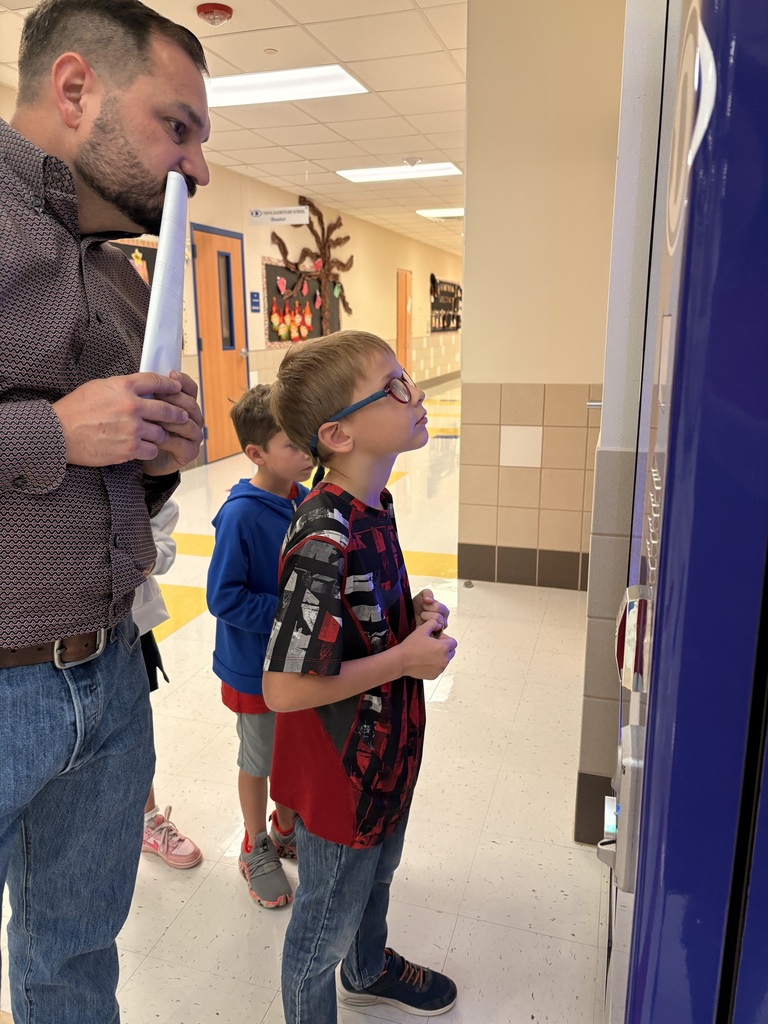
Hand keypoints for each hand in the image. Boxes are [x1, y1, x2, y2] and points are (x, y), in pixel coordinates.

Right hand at [53, 372, 195, 467]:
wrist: (60, 433)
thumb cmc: (76, 409)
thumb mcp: (99, 387)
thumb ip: (122, 387)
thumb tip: (140, 387)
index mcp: (124, 387)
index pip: (155, 381)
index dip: (170, 385)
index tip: (177, 388)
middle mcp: (131, 406)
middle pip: (166, 409)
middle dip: (178, 414)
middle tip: (182, 416)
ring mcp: (132, 429)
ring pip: (161, 433)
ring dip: (160, 435)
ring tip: (158, 436)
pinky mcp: (129, 448)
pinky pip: (151, 450)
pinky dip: (149, 449)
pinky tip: (144, 448)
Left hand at [143, 371, 203, 474]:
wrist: (143, 455)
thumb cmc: (144, 428)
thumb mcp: (145, 407)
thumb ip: (151, 394)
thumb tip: (146, 377)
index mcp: (186, 405)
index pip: (191, 389)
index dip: (183, 381)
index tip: (172, 374)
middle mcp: (194, 419)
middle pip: (190, 405)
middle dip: (174, 399)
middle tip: (157, 395)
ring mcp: (194, 436)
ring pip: (188, 424)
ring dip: (170, 420)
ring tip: (153, 417)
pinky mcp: (190, 452)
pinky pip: (182, 443)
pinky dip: (168, 439)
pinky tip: (153, 437)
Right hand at [399, 619, 456, 679]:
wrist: (401, 661)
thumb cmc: (411, 645)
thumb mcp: (422, 629)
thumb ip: (434, 623)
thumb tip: (439, 625)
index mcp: (443, 647)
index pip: (453, 642)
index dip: (445, 639)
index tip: (435, 639)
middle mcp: (445, 659)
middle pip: (451, 652)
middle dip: (444, 648)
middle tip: (432, 645)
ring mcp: (440, 669)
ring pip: (445, 660)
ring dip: (440, 656)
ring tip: (426, 653)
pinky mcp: (435, 675)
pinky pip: (438, 668)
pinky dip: (434, 665)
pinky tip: (424, 661)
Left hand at [413, 589, 449, 635]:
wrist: (409, 617)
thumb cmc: (417, 607)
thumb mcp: (421, 596)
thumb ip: (427, 593)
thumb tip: (429, 599)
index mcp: (444, 611)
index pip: (439, 608)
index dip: (429, 605)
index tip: (424, 605)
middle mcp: (444, 621)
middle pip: (438, 617)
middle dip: (426, 613)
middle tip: (422, 613)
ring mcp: (439, 630)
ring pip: (434, 624)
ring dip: (424, 620)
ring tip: (421, 619)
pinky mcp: (433, 636)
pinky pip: (430, 633)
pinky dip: (424, 628)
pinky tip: (420, 625)